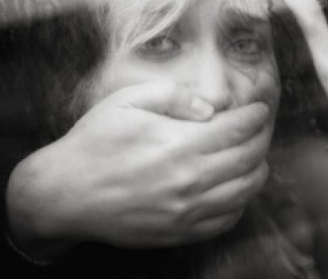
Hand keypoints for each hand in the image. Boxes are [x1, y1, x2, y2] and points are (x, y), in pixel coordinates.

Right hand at [6, 81, 269, 258]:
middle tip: (260, 128)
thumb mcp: (126, 101)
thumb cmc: (94, 143)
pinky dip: (241, 200)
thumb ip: (174, 95)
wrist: (65, 195)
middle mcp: (190, 180)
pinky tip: (235, 186)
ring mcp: (187, 211)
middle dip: (262, 138)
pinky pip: (228, 219)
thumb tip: (212, 107)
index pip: (239, 128)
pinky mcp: (181, 232)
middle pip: (250, 158)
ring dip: (257, 169)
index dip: (256, 116)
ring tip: (253, 155)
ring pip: (246, 190)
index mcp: (179, 144)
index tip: (260, 109)